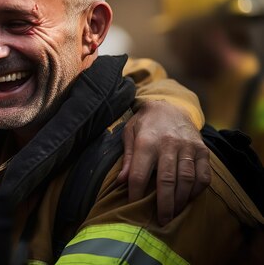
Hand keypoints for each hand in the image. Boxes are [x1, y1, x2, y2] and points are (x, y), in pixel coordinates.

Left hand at [117, 100, 210, 224]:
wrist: (169, 106)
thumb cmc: (145, 124)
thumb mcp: (129, 135)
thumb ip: (127, 158)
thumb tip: (121, 182)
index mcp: (146, 142)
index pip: (139, 173)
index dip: (135, 192)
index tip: (132, 204)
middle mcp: (168, 144)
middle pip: (166, 180)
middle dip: (163, 204)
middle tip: (160, 220)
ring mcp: (188, 147)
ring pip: (186, 180)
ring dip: (180, 200)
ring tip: (174, 213)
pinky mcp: (202, 150)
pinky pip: (204, 175)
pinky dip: (197, 190)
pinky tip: (189, 198)